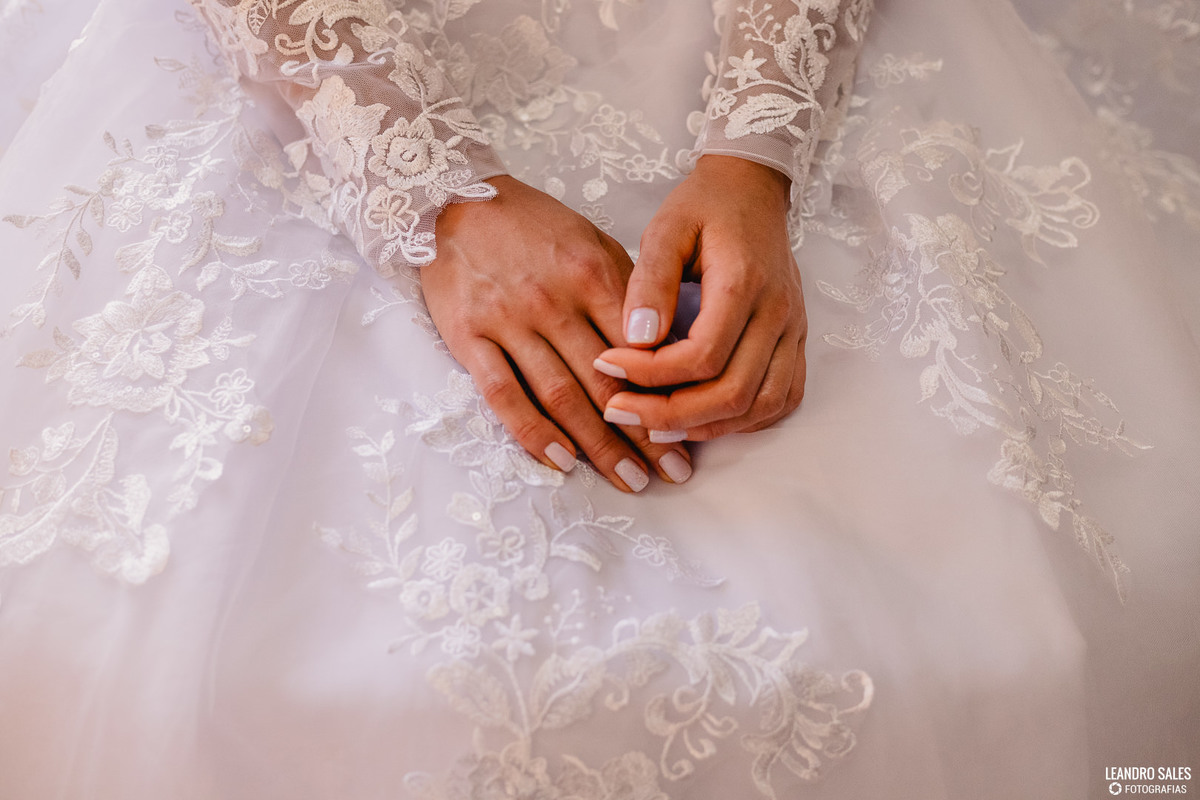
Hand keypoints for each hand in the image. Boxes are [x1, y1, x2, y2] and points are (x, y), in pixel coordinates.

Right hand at [420, 175, 693, 490]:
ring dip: (598, 445)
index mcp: (590, 273)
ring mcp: (508, 321)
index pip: (638, 348)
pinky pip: (504, 394)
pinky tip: (561, 461)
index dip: (669, 396)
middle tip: (671, 472)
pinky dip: (533, 432)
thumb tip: (666, 347)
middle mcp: (552, 300)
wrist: (451, 200)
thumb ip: (626, 291)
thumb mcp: (590, 240)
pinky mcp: (468, 337)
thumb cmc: (531, 225)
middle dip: (643, 433)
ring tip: (630, 480)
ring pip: (560, 396)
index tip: (692, 431)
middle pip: (606, 382)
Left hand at [594, 155, 807, 441]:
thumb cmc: (705, 206)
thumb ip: (649, 281)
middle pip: (732, 394)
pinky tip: (699, 417)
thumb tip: (636, 339)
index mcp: (744, 282)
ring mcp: (793, 332)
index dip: (650, 374)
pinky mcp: (796, 342)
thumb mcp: (666, 227)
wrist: (753, 188)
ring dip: (705, 426)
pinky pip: (779, 401)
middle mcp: (778, 314)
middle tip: (619, 411)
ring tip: (653, 424)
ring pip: (759, 408)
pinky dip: (740, 421)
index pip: (702, 356)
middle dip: (671, 415)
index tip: (606, 365)